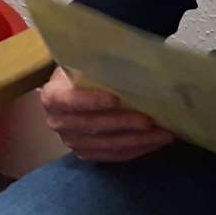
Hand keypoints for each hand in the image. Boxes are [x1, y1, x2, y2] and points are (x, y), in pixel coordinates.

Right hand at [39, 67, 175, 161]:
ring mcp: (73, 142)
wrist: (77, 89)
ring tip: (162, 133)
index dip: (91, 101)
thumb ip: (99, 63)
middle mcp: (58, 122)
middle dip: (123, 124)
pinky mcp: (88, 154)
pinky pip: (115, 155)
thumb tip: (131, 59)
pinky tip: (156, 141)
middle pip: (91, 126)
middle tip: (150, 120)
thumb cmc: (85, 71)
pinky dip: (138, 149)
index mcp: (53, 96)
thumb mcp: (85, 62)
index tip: (115, 98)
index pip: (69, 100)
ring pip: (106, 144)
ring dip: (137, 140)